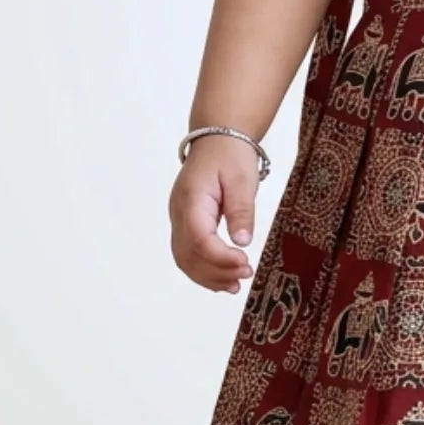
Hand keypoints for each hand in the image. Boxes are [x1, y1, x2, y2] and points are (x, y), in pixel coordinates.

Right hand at [169, 137, 260, 292]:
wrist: (216, 139)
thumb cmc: (229, 155)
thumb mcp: (242, 179)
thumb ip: (241, 210)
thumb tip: (242, 242)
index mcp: (191, 199)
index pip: (198, 238)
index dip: (220, 257)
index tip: (245, 263)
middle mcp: (178, 212)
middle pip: (187, 254)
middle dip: (215, 272)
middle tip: (244, 276)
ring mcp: (178, 219)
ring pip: (183, 258)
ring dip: (207, 276)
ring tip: (235, 285)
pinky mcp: (185, 224)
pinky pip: (187, 253)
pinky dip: (202, 270)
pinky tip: (222, 278)